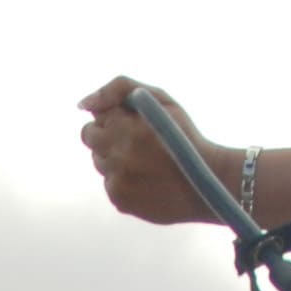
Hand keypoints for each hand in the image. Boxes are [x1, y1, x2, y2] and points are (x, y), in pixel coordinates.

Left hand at [77, 80, 225, 227]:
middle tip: (136, 139)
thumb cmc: (185, 136)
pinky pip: (109, 183)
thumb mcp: (160, 100)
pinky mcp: (119, 200)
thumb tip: (83, 104)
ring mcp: (116, 180)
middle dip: (109, 134)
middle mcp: (116, 155)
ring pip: (99, 162)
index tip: (136, 122)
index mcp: (125, 127)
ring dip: (115, 158)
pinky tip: (146, 178)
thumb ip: (119, 90)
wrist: (208, 182)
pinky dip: (123, 179)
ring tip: (145, 160)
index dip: (118, 116)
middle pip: (90, 137)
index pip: (98, 114)